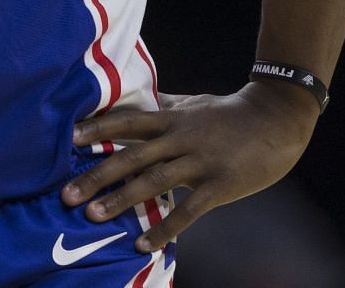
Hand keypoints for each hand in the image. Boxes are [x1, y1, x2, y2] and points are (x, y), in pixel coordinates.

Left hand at [60, 81, 319, 251]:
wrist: (277, 117)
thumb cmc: (231, 112)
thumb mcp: (194, 104)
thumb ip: (165, 107)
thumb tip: (139, 102)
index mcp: (172, 117)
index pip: (127, 121)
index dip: (97, 129)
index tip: (68, 138)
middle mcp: (180, 137)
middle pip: (131, 155)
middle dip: (97, 175)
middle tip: (67, 194)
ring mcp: (199, 161)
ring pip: (153, 182)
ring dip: (121, 200)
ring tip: (93, 216)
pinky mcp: (220, 184)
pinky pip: (187, 211)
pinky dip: (164, 228)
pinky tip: (142, 243)